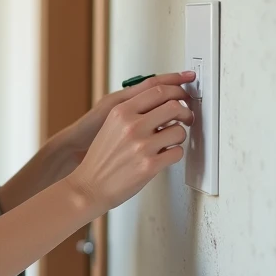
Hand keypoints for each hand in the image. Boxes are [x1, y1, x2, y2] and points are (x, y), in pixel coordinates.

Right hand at [47, 71, 196, 161]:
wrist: (89, 185)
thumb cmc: (101, 158)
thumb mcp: (111, 125)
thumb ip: (134, 112)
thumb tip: (162, 103)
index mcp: (121, 112)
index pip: (157, 90)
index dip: (176, 90)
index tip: (184, 94)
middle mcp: (132, 126)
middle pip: (174, 106)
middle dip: (185, 112)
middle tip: (186, 117)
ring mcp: (142, 146)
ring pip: (179, 131)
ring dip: (179, 136)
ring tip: (169, 141)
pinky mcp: (150, 165)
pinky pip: (177, 152)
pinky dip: (175, 154)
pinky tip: (165, 155)